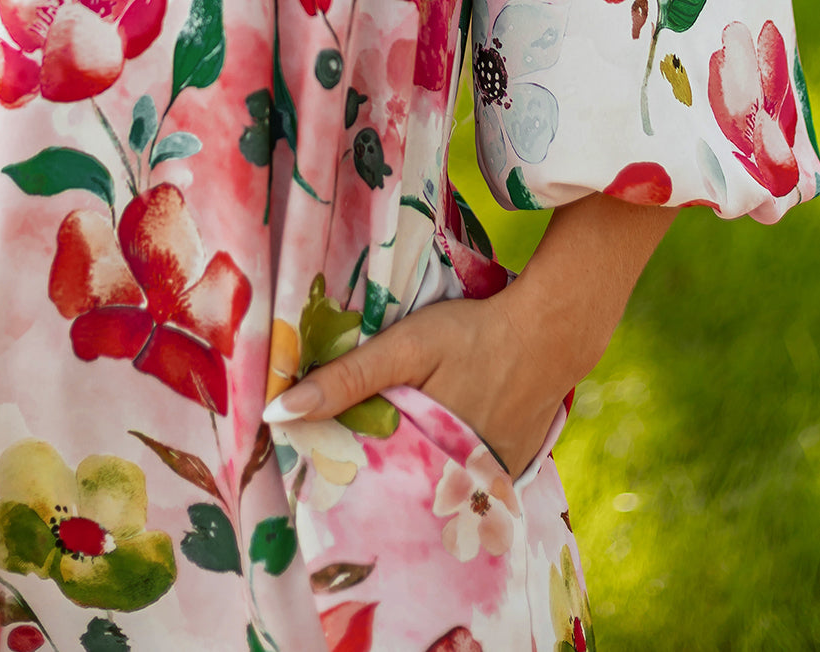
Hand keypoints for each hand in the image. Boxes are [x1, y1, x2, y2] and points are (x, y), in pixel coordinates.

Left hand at [261, 284, 570, 479]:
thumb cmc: (472, 335)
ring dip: (415, 482)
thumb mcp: (404, 347)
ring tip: (385, 466)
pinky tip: (435, 453)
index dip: (343, 486)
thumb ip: (347, 379)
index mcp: (427, 460)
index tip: (313, 478)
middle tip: (345, 474)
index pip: (371, 493)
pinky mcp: (510, 471)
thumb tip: (279, 413)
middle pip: (405, 496)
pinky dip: (449, 472)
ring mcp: (490, 482)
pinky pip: (469, 482)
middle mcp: (460, 485)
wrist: (551, 332)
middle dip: (376, 490)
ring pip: (438, 491)